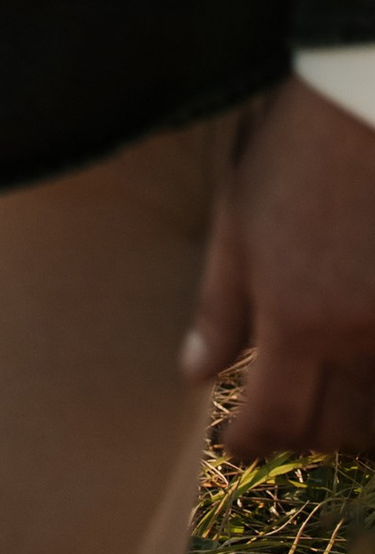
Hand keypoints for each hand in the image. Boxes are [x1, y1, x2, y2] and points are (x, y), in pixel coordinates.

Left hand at [184, 76, 374, 455]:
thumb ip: (219, 307)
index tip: (231, 448)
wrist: (368, 105)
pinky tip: (361, 379)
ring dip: (354, 427)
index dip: (249, 442)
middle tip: (276, 427)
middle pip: (337, 430)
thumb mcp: (238, 221)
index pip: (274, 417)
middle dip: (301, 439)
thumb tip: (196, 374)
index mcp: (299, 319)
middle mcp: (361, 338)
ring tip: (323, 409)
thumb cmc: (298, 152)